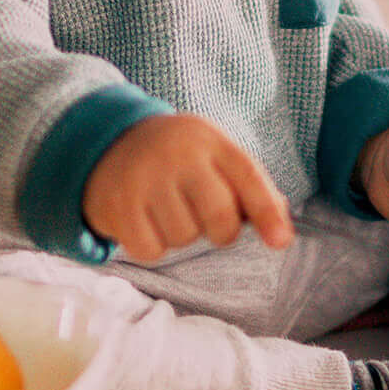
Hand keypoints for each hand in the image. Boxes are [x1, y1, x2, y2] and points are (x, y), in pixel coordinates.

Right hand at [81, 114, 294, 263]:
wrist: (107, 143)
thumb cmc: (176, 159)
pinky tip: (145, 220)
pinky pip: (152, 250)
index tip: (281, 242)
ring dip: (181, 235)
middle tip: (203, 215)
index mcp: (209, 139)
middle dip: (220, 230)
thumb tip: (281, 235)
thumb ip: (249, 188)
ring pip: (185, 238)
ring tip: (167, 209)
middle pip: (220, 218)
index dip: (268, 213)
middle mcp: (177, 154)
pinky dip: (152, 245)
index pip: (248, 176)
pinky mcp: (118, 205)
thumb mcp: (213, 156)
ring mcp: (145, 178)